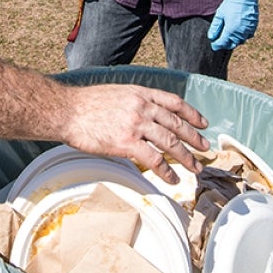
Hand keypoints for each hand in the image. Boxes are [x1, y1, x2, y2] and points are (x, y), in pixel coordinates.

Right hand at [61, 84, 209, 183]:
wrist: (67, 111)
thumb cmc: (85, 104)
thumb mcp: (116, 93)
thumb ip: (133, 102)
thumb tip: (144, 116)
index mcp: (140, 93)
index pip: (174, 102)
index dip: (192, 114)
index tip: (202, 123)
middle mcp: (142, 107)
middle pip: (177, 124)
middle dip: (194, 138)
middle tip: (205, 148)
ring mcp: (136, 124)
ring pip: (170, 143)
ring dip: (186, 157)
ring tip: (195, 168)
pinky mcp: (127, 142)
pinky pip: (154, 160)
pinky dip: (166, 171)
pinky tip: (172, 179)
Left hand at [208, 0, 262, 50]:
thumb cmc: (231, 3)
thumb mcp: (220, 14)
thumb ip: (215, 27)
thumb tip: (211, 37)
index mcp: (230, 30)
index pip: (222, 43)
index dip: (216, 45)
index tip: (213, 45)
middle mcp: (240, 33)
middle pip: (231, 45)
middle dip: (225, 44)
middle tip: (219, 41)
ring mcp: (248, 31)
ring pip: (240, 41)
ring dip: (233, 41)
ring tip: (227, 36)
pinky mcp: (253, 27)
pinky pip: (247, 36)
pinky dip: (241, 36)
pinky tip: (237, 31)